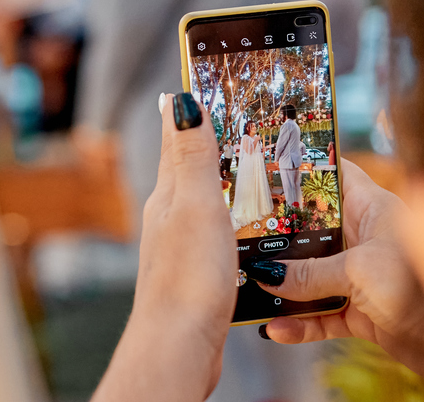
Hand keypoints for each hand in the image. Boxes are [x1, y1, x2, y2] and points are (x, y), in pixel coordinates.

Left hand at [92, 94, 235, 401]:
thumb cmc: (186, 280)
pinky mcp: (198, 271)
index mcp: (169, 192)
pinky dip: (235, 217)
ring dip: (228, 178)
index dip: (193, 106)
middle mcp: (170, 213)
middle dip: (213, 137)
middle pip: (192, 164)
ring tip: (255, 163)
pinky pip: (219, 231)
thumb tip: (179, 100)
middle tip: (241, 114)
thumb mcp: (196, 206)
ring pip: (207, 198)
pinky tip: (253, 225)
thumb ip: (191, 156)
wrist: (179, 347)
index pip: (178, 134)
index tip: (208, 76)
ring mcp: (182, 243)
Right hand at [260, 159, 423, 381]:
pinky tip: (277, 328)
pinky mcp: (365, 313)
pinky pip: (324, 315)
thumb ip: (311, 273)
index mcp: (374, 208)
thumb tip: (270, 277)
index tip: (272, 168)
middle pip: (315, 230)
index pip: (336, 176)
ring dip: (286, 287)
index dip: (307, 169)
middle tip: (245, 234)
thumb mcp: (359, 271)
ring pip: (315, 277)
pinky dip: (301, 323)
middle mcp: (368, 238)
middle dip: (282, 237)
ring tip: (252, 288)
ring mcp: (365, 277)